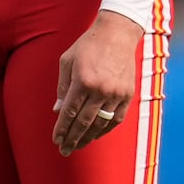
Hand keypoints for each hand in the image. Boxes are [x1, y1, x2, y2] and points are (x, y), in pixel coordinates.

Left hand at [52, 10, 141, 155]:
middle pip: (84, 122)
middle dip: (72, 139)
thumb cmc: (88, 45)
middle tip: (64, 150)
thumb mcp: (67, 61)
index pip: (69, 112)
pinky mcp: (128, 94)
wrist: (117, 33)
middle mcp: (100, 89)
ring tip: (78, 146)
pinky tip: (96, 135)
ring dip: (88, 138)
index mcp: (83, 80)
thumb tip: (58, 110)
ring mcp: (116, 93)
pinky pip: (116, 119)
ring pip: (100, 124)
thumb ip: (62, 87)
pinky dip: (106, 129)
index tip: (56, 140)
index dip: (61, 129)